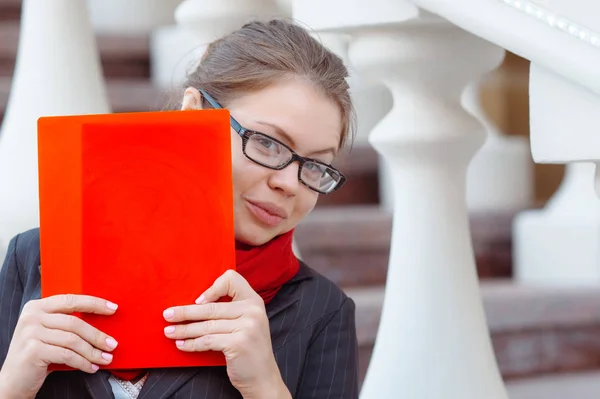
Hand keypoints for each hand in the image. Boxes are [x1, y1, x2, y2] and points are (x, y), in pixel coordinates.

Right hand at [0, 294, 118, 398]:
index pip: (71, 300)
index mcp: (37, 307)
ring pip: (73, 340)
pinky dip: (83, 362)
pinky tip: (91, 367)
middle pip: (75, 323)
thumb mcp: (49, 332)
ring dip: (93, 352)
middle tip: (112, 344)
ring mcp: (30, 334)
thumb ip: (67, 322)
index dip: (94, 303)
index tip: (113, 308)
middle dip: (97, 335)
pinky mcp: (33, 351)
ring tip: (105, 358)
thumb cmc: (37, 354)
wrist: (13, 380)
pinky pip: (67, 355)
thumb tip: (102, 321)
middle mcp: (32, 317)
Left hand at [163, 270, 289, 398]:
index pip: (232, 279)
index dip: (213, 287)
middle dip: (185, 312)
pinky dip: (192, 343)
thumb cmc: (248, 348)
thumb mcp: (246, 322)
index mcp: (254, 301)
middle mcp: (252, 310)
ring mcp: (247, 326)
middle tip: (167, 315)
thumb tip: (195, 304)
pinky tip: (182, 344)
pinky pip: (207, 341)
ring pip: (207, 325)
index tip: (198, 300)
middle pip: (211, 307)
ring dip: (184, 329)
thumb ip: (231, 310)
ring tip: (169, 331)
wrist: (262, 376)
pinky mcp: (238, 343)